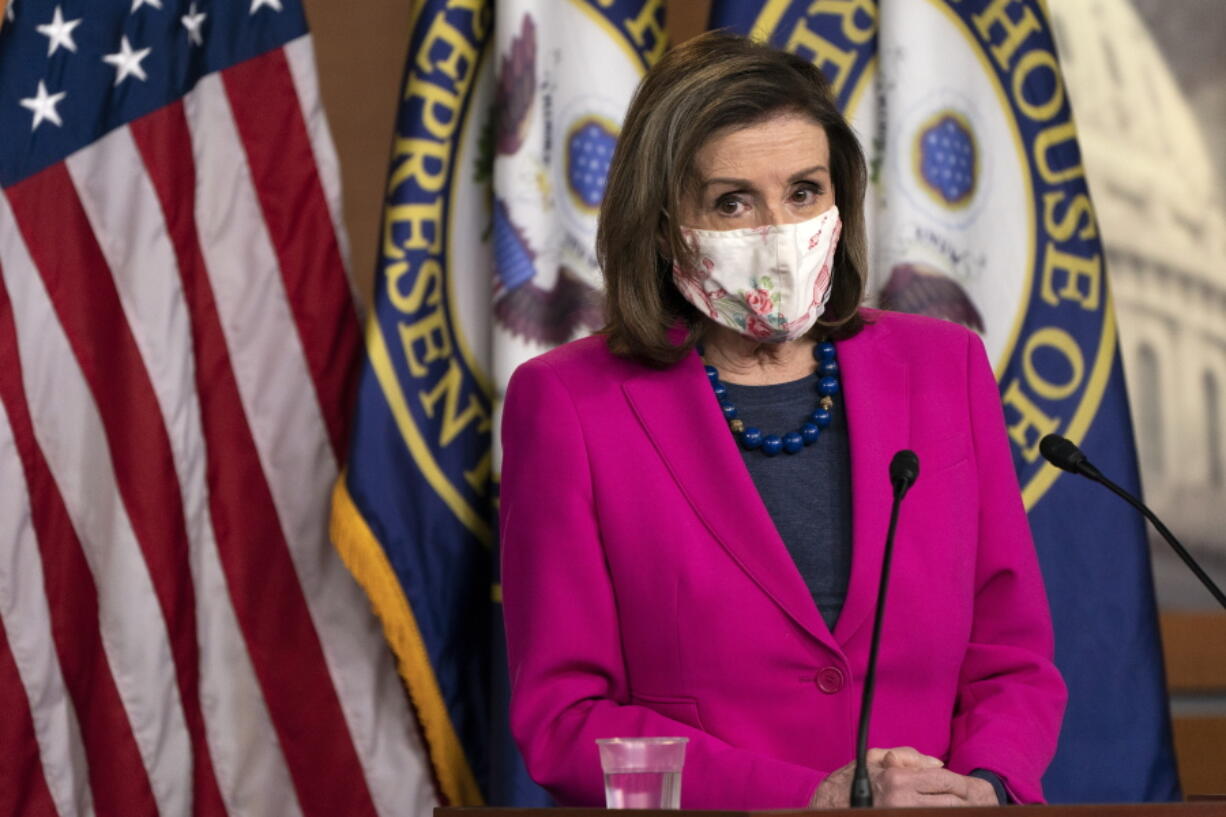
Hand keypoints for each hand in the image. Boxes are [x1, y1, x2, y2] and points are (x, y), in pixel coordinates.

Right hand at [809, 747, 997, 807]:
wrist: (827, 807)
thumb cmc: (848, 782)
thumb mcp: (875, 758)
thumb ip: (909, 757)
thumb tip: (939, 765)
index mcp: (898, 779)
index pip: (946, 781)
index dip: (964, 786)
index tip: (973, 790)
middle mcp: (902, 801)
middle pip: (952, 804)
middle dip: (966, 803)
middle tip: (976, 803)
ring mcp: (901, 815)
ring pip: (945, 814)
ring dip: (955, 811)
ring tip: (960, 808)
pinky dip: (940, 815)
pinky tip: (941, 812)